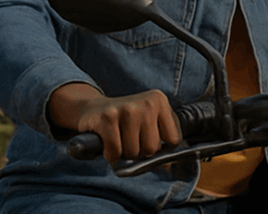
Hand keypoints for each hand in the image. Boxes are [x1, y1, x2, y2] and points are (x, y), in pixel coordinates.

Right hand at [47, 83, 180, 164]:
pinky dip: (110, 155)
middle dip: (139, 152)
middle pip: (152, 148)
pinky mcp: (107, 117)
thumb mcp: (148, 124)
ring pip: (133, 152)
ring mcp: (126, 108)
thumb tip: (168, 167)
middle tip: (129, 140)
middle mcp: (146, 102)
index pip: (173, 140)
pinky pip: (115, 151)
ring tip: (118, 140)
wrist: (94, 110)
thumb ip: (162, 143)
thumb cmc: (125, 122)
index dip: (159, 147)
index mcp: (159, 101)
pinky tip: (107, 143)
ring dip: (123, 154)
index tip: (147, 140)